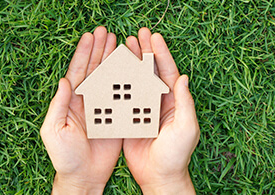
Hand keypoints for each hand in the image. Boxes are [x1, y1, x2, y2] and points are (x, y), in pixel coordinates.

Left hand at [40, 26, 121, 193]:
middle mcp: (87, 100)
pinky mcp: (115, 117)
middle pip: (94, 70)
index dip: (83, 53)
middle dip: (99, 51)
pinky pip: (121, 95)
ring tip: (118, 43)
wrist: (83, 175)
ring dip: (112, 61)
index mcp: (72, 101)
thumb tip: (64, 81)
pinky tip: (130, 69)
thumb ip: (59, 105)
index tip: (90, 37)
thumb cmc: (65, 156)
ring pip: (108, 79)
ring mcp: (103, 107)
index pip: (78, 72)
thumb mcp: (54, 130)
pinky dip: (125, 81)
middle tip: (107, 33)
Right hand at [123, 28, 199, 193]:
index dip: (161, 54)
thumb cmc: (176, 154)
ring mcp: (143, 108)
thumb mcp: (186, 128)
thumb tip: (183, 77)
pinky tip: (112, 73)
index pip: (168, 72)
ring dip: (130, 64)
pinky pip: (124, 97)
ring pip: (136, 81)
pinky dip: (119, 84)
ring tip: (124, 48)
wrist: (158, 175)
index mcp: (173, 101)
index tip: (153, 38)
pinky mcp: (130, 117)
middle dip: (145, 53)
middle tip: (137, 35)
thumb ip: (185, 103)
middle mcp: (158, 101)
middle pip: (151, 72)